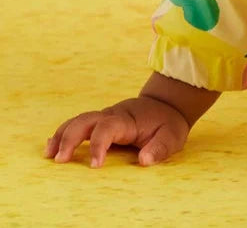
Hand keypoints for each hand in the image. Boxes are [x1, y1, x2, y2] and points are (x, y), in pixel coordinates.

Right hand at [44, 96, 189, 167]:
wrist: (167, 104)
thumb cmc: (168, 123)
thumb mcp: (172, 135)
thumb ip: (160, 148)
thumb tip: (144, 161)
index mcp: (128, 119)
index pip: (108, 127)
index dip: (99, 145)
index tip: (95, 166)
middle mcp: (112, 115)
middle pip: (85, 120)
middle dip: (70, 138)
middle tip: (60, 160)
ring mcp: (105, 117)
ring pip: (78, 120)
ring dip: (62, 136)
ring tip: (50, 155)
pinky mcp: (101, 121)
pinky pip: (78, 124)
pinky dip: (64, 133)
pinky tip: (52, 147)